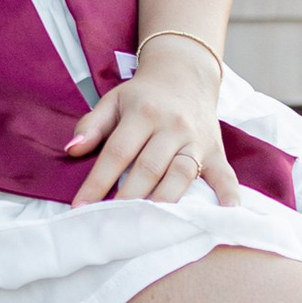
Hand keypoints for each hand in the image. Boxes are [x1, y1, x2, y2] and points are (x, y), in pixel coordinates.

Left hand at [63, 36, 239, 207]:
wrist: (185, 75)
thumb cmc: (143, 96)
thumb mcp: (113, 101)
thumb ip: (92, 125)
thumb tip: (72, 150)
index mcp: (143, 113)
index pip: (117, 152)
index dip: (98, 181)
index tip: (81, 207)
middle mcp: (172, 127)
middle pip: (149, 167)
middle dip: (130, 197)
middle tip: (113, 224)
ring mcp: (196, 140)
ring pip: (181, 175)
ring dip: (165, 202)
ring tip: (149, 227)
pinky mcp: (216, 151)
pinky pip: (225, 175)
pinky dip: (228, 195)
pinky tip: (227, 214)